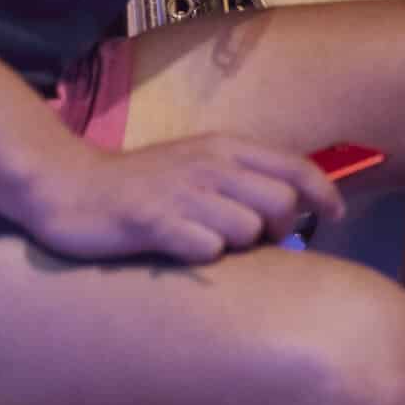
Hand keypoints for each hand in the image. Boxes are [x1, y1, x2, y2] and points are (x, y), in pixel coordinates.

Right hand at [15, 133, 344, 264]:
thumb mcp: (198, 165)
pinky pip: (205, 249)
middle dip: (279, 228)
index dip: (325, 192)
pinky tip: (182, 251)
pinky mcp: (153, 222)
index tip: (336, 216)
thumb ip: (241, 178)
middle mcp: (210, 166)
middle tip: (256, 241)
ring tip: (207, 241)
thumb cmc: (142, 183)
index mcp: (225, 148)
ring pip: (247, 229)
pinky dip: (202, 256)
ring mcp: (182, 193)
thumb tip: (291, 209)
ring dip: (237, 245)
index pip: (296, 166)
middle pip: (281, 202)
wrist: (68, 186)